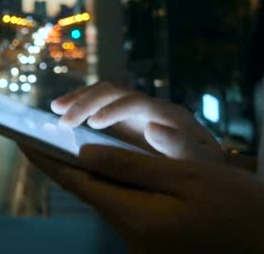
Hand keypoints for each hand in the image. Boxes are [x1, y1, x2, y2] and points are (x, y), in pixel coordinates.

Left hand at [23, 145, 263, 252]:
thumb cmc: (243, 209)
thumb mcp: (185, 178)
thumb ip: (129, 165)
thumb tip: (83, 152)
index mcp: (134, 216)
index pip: (76, 180)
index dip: (44, 157)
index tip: (20, 136)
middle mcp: (132, 235)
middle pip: (87, 189)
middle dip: (62, 161)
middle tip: (39, 133)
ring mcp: (144, 245)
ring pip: (106, 198)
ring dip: (88, 171)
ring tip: (69, 143)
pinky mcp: (157, 245)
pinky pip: (125, 208)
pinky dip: (112, 184)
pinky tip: (108, 168)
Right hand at [52, 81, 223, 162]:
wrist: (208, 170)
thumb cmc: (205, 171)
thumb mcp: (201, 164)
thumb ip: (181, 148)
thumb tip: (152, 128)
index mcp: (169, 115)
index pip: (136, 102)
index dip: (114, 110)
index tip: (93, 124)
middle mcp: (150, 106)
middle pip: (114, 91)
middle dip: (87, 102)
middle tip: (63, 120)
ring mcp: (136, 111)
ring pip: (102, 93)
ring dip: (78, 99)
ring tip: (55, 110)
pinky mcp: (124, 120)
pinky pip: (98, 105)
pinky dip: (79, 106)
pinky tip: (61, 113)